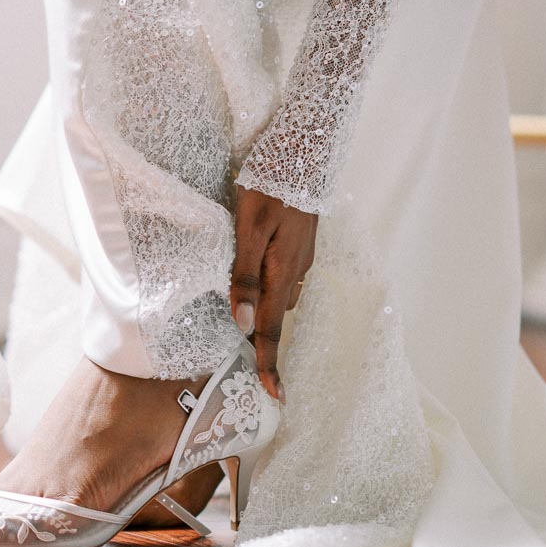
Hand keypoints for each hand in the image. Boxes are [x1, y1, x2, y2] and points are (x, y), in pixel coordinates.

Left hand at [230, 187, 316, 402]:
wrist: (304, 150)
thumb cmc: (270, 185)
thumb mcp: (249, 226)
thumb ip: (245, 274)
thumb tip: (241, 322)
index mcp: (281, 271)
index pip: (271, 328)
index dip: (268, 363)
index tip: (274, 396)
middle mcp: (295, 271)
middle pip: (277, 318)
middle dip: (268, 347)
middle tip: (260, 374)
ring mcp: (301, 257)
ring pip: (282, 297)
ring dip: (269, 318)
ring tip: (253, 335)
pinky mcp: (301, 244)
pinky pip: (286, 279)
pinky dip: (273, 293)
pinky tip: (261, 287)